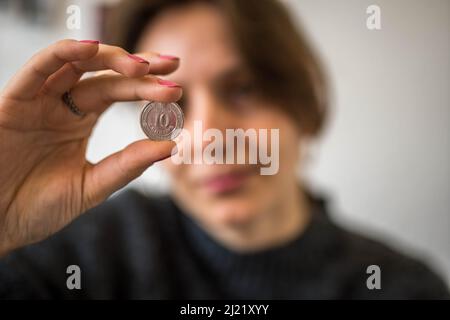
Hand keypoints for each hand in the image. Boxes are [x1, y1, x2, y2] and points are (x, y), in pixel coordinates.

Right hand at [0, 39, 181, 254]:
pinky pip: (38, 70)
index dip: (147, 86)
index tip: (177, 88)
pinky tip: (91, 49)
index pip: (119, 92)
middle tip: (170, 69)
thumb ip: (127, 165)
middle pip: (105, 76)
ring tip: (143, 66)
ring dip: (110, 58)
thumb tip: (172, 146)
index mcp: (80, 121)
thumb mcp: (91, 186)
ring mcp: (39, 102)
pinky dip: (62, 55)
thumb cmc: (38, 208)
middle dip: (138, 70)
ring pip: (76, 65)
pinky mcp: (14, 103)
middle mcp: (61, 105)